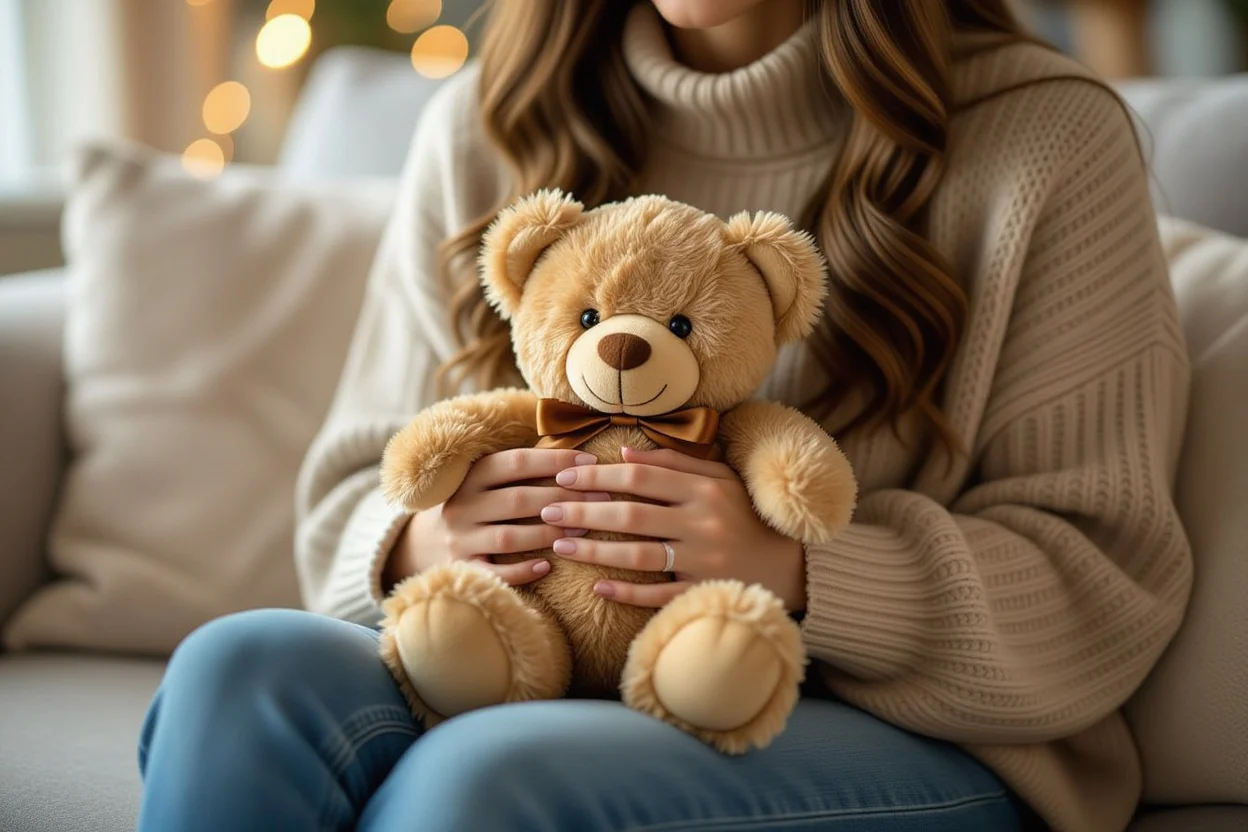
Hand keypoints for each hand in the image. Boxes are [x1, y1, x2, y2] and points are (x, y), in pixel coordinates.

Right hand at [383, 449, 609, 589]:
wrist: (419, 545)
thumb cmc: (471, 507)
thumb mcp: (484, 481)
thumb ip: (520, 468)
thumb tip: (577, 454)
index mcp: (472, 476)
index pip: (517, 462)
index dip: (556, 461)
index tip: (591, 461)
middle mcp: (463, 506)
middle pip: (520, 499)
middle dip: (564, 497)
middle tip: (601, 498)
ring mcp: (460, 540)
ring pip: (510, 537)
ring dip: (550, 532)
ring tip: (583, 529)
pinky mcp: (461, 570)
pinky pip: (494, 573)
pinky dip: (521, 570)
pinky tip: (547, 566)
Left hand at [539, 446, 806, 609]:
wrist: (791, 567)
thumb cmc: (745, 516)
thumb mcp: (719, 480)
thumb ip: (675, 464)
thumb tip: (625, 453)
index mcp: (704, 489)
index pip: (639, 478)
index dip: (597, 476)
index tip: (563, 476)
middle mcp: (703, 523)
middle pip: (631, 514)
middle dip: (584, 511)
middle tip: (546, 510)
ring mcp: (703, 560)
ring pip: (638, 554)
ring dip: (594, 551)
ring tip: (559, 545)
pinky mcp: (703, 592)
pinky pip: (657, 594)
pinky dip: (626, 592)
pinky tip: (597, 587)